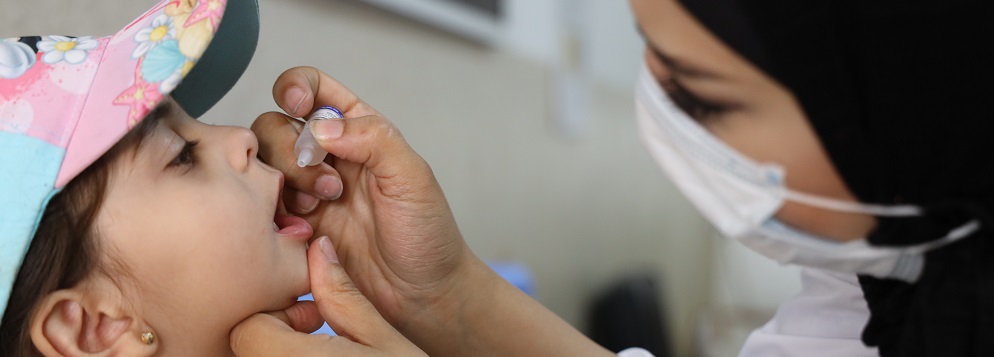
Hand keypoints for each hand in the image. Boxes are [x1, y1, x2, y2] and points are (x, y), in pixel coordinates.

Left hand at [230, 237, 425, 355]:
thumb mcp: (383, 341)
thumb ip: (342, 296)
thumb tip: (319, 249)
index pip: (247, 329)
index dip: (276, 315)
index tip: (310, 319)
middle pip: (246, 349)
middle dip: (274, 335)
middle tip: (315, 338)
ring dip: (278, 352)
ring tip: (316, 356)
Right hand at [254, 67, 611, 356]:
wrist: (421, 296)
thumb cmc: (426, 234)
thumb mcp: (411, 177)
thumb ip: (372, 138)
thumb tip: (319, 126)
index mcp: (359, 130)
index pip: (313, 88)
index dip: (296, 86)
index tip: (297, 104)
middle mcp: (328, 156)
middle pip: (275, 125)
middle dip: (291, 148)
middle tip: (329, 185)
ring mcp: (307, 191)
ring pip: (264, 164)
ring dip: (286, 181)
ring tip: (319, 208)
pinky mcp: (294, 227)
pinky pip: (261, 206)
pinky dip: (274, 212)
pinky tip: (303, 231)